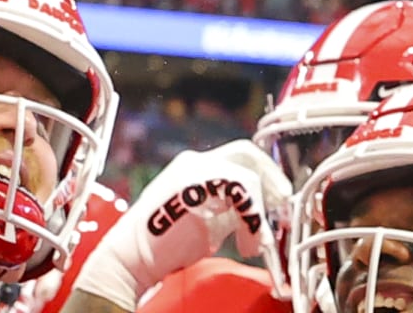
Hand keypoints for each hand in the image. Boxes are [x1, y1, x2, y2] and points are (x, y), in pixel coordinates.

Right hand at [71, 139, 291, 306]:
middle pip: (247, 154)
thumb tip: (261, 213)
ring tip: (255, 241)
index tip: (277, 194)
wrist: (130, 260)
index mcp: (194, 165)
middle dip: (271, 178)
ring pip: (246, 178)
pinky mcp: (196, 188)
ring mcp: (194, 172)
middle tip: (282, 204)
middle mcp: (195, 162)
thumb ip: (231, 208)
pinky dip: (252, 222)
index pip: (240, 154)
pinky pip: (241, 197)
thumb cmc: (163, 246)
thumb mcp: (205, 220)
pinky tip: (246, 244)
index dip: (264, 171)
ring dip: (258, 213)